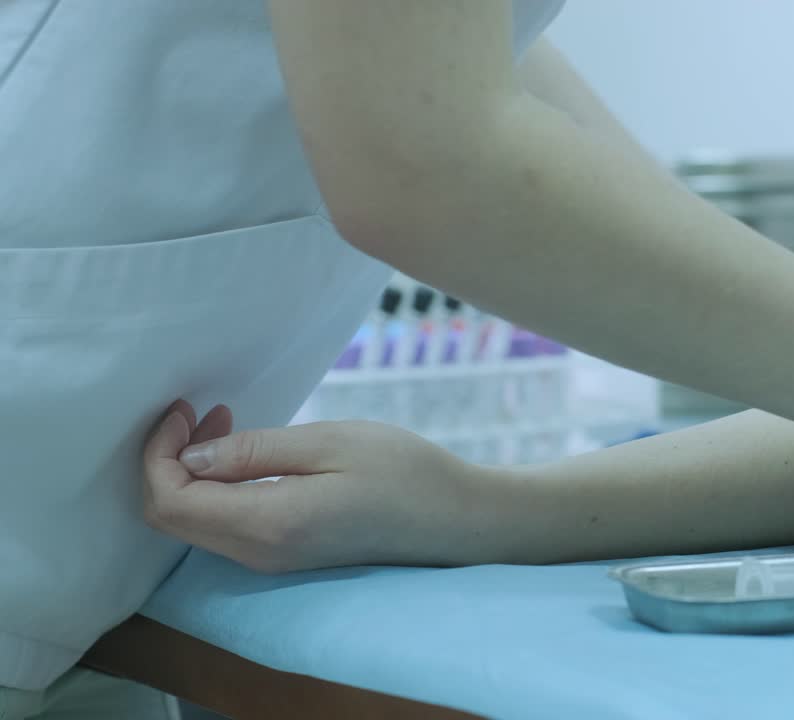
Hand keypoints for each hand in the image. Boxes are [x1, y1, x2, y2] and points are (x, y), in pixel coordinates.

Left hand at [142, 401, 509, 572]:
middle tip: (201, 411)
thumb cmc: (405, 473)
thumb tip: (191, 458)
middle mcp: (260, 554)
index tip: (183, 409)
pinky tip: (248, 452)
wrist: (457, 520)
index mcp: (267, 524)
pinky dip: (218, 486)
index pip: (170, 501)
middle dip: (169, 460)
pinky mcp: (288, 554)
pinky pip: (226, 525)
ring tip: (226, 422)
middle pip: (172, 517)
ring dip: (195, 471)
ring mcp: (273, 560)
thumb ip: (255, 452)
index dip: (158, 453)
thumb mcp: (331, 443)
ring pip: (196, 523)